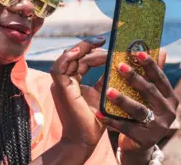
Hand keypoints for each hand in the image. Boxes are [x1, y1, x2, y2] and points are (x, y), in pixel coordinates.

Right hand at [48, 36, 108, 157]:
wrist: (86, 139)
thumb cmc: (96, 119)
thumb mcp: (104, 92)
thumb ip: (107, 77)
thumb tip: (121, 60)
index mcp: (73, 81)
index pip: (81, 59)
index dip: (92, 50)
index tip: (107, 44)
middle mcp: (65, 80)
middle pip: (74, 55)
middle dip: (89, 46)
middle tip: (103, 41)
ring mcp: (61, 84)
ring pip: (66, 58)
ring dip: (81, 48)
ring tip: (96, 42)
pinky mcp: (61, 88)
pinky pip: (59, 68)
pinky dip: (67, 58)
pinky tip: (79, 51)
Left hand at [93, 48, 178, 158]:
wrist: (139, 144)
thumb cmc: (142, 113)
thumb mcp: (149, 96)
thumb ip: (152, 75)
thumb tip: (161, 49)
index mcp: (170, 97)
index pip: (160, 77)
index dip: (149, 64)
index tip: (137, 51)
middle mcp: (168, 111)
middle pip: (150, 91)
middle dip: (134, 78)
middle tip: (118, 65)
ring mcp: (158, 126)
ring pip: (139, 110)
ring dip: (123, 100)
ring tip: (108, 91)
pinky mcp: (146, 140)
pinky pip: (126, 128)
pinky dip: (112, 120)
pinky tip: (100, 113)